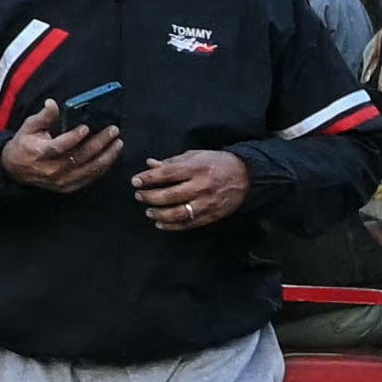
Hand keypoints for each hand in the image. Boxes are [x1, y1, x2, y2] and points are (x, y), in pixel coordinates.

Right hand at [0, 112, 127, 194]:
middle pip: (79, 158)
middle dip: (99, 143)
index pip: (59, 146)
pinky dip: (102, 168)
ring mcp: (60, 181)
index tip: (86, 127)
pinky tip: (110, 158)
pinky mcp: (67, 187)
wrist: (15, 170)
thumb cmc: (24, 144)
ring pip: (88, 170)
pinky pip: (89, 178)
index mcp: (39, 153)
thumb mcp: (29, 127)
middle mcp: (51, 170)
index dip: (73, 137)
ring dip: (106, 157)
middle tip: (113, 131)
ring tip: (118, 144)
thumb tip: (52, 103)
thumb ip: (43, 116)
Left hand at [132, 147, 251, 231]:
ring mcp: (206, 203)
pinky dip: (172, 226)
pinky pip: (188, 224)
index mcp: (195, 168)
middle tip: (138, 196)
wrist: (245, 176)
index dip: (148, 178)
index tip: (135, 181)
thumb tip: (150, 164)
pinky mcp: (211, 215)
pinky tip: (160, 223)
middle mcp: (201, 186)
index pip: (167, 174)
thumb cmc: (216, 162)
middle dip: (150, 197)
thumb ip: (172, 162)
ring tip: (148, 211)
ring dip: (159, 214)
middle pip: (170, 195)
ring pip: (178, 213)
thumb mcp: (194, 156)